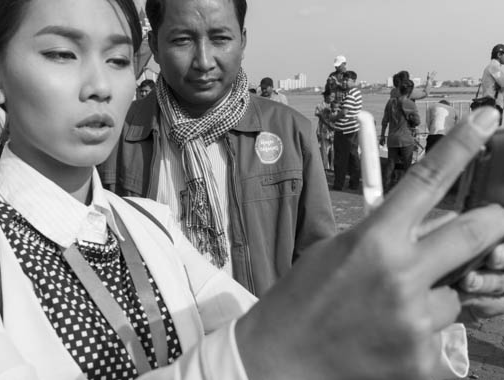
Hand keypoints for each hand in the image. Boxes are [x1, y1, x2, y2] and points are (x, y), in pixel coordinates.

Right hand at [236, 108, 503, 379]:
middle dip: (491, 226)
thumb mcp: (336, 251)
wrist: (279, 356)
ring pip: (457, 296)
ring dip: (437, 296)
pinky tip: (390, 338)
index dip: (461, 147)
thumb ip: (384, 237)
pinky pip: (443, 336)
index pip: (426, 182)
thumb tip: (427, 230)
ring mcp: (414, 321)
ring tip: (394, 310)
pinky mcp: (421, 361)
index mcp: (373, 240)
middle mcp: (400, 275)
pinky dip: (424, 333)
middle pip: (475, 234)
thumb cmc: (301, 297)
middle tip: (493, 223)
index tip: (489, 117)